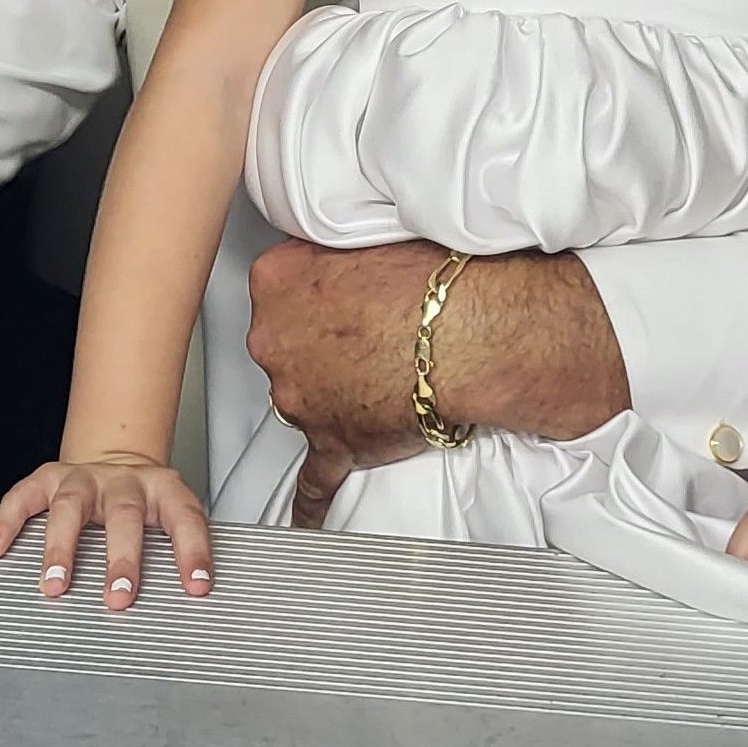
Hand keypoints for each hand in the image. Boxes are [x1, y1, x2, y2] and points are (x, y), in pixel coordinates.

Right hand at [0, 451, 212, 608]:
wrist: (117, 458)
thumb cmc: (144, 504)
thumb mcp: (169, 517)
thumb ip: (175, 552)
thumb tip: (189, 603)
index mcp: (163, 489)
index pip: (184, 518)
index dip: (193, 551)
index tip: (198, 586)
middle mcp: (124, 481)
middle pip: (124, 515)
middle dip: (121, 558)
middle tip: (119, 598)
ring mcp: (83, 477)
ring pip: (71, 506)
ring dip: (62, 547)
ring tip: (54, 585)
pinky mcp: (48, 477)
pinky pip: (24, 497)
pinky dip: (7, 523)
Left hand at [245, 238, 629, 528]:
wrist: (472, 328)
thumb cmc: (433, 278)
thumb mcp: (366, 233)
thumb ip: (332, 250)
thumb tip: (336, 257)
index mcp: (276, 280)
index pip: (277, 288)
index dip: (314, 296)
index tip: (336, 300)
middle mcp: (274, 339)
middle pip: (284, 346)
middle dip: (317, 345)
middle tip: (366, 337)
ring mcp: (301, 396)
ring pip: (303, 399)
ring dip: (332, 394)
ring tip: (379, 378)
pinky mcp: (335, 442)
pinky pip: (315, 480)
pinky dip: (312, 499)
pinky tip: (306, 513)